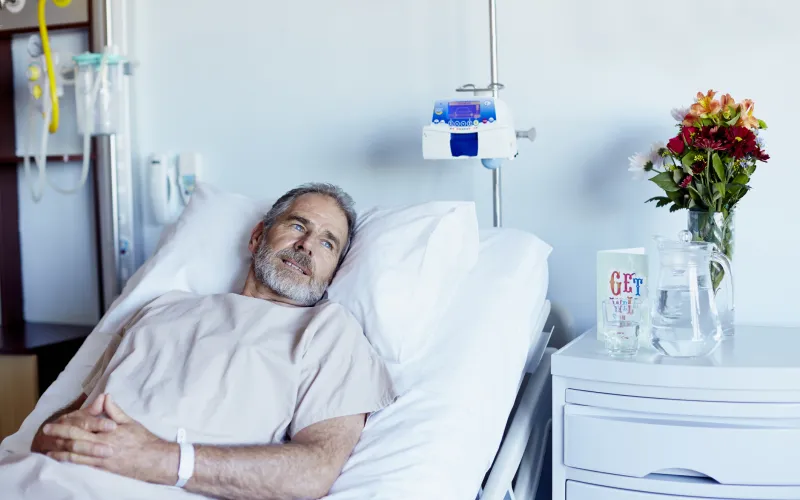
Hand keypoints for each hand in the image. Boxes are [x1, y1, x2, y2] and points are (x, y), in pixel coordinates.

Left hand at [46, 394, 178, 484]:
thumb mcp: (130, 422)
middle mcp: (103, 446)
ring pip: (76, 456)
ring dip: (61, 452)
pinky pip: (84, 466)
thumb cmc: (144, 440)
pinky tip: (64, 461)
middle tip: (46, 432)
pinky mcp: (103, 469)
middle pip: (76, 440)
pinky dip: (72, 463)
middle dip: (59, 436)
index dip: (68, 423)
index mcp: (109, 432)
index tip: (55, 421)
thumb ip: (114, 411)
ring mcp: (102, 459)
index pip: (84, 426)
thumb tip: (105, 397)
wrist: (154, 460)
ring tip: (49, 450)